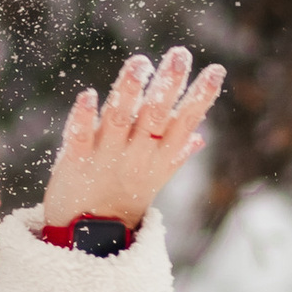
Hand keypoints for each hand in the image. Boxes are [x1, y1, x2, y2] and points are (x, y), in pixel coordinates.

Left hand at [42, 48, 224, 232]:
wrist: (86, 237)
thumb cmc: (121, 199)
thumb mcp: (153, 178)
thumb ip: (174, 154)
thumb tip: (199, 136)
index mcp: (157, 158)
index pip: (184, 123)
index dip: (200, 98)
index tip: (216, 70)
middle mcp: (135, 155)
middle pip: (155, 117)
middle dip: (168, 85)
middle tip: (180, 54)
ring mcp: (106, 157)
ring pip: (119, 120)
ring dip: (129, 91)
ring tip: (139, 62)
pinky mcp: (75, 162)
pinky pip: (80, 137)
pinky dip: (83, 117)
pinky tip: (87, 94)